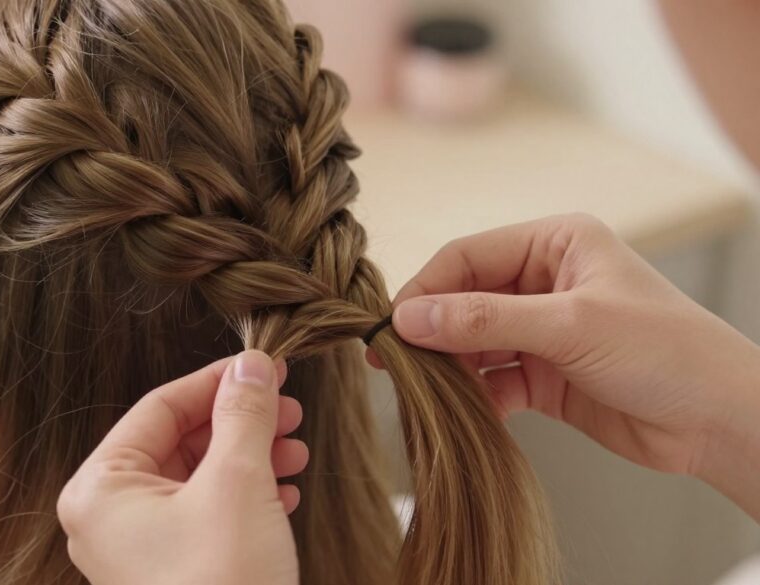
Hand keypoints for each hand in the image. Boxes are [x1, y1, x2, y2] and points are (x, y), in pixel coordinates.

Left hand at [57, 351, 305, 584]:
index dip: (217, 380)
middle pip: (179, 441)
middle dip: (240, 422)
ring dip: (250, 457)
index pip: (159, 408)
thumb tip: (252, 363)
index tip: (263, 366)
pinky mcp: (172, 572)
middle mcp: (110, 518)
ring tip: (296, 449)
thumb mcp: (239, 483)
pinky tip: (286, 489)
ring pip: (197, 477)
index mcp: (100, 490)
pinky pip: (206, 514)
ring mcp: (139, 549)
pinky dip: (246, 495)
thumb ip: (244, 414)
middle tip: (288, 407)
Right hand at [378, 214, 759, 519]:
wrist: (719, 421)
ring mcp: (543, 331)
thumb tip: (409, 317)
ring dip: (451, 366)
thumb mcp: (569, 326)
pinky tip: (469, 411)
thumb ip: (485, 319)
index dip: (426, 288)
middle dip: (433, 330)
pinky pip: (493, 380)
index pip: (468, 257)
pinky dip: (477, 396)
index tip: (391, 326)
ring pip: (474, 342)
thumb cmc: (664, 351)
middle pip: (464, 299)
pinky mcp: (544, 376)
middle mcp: (544, 282)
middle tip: (392, 360)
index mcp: (555, 244)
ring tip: (424, 389)